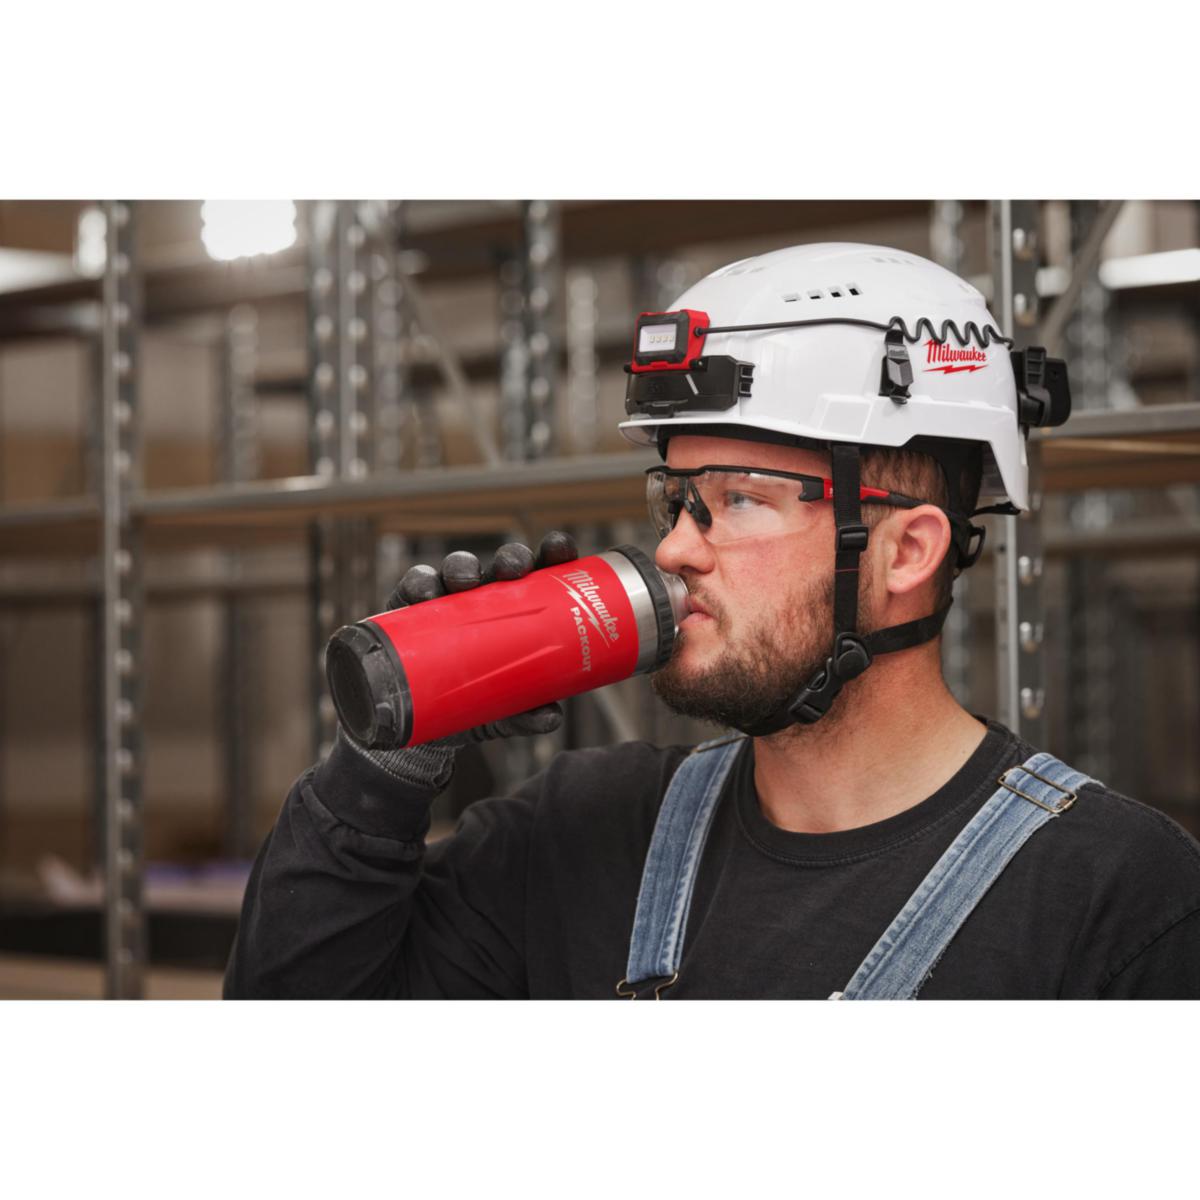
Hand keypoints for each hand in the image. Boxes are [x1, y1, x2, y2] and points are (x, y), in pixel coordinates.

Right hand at [384, 531, 578, 745]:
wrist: (430, 726)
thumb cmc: (481, 704)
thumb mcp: (506, 712)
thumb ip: (528, 714)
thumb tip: (551, 718)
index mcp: (524, 609)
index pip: (544, 573)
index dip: (553, 553)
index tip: (560, 549)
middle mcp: (489, 597)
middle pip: (503, 565)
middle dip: (511, 558)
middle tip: (514, 568)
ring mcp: (452, 601)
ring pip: (458, 568)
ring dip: (462, 566)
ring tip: (464, 580)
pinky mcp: (414, 610)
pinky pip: (415, 587)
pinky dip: (419, 584)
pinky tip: (423, 592)